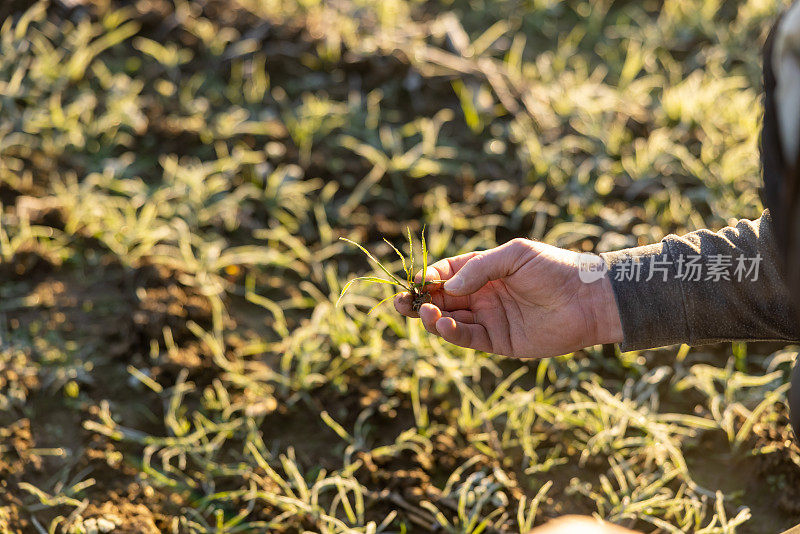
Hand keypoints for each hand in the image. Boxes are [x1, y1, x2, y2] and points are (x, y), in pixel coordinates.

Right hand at [394, 238, 622, 358]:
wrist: (589, 299)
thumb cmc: (556, 268)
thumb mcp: (515, 255)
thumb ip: (479, 268)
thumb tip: (447, 285)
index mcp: (485, 271)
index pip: (447, 274)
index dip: (429, 277)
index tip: (416, 280)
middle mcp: (482, 295)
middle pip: (441, 300)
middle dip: (419, 301)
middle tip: (400, 303)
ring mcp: (490, 319)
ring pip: (450, 321)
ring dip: (433, 318)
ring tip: (426, 313)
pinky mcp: (499, 342)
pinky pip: (469, 338)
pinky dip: (453, 334)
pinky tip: (444, 326)